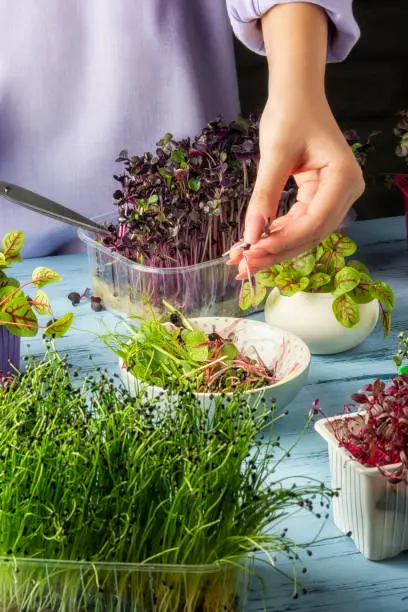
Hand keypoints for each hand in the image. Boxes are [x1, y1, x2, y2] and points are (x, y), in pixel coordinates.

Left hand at [229, 97, 364, 278]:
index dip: (284, 241)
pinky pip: (299, 224)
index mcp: (343, 178)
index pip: (315, 222)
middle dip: (275, 252)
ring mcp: (335, 197)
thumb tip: (250, 235)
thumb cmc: (290, 115)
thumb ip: (264, 196)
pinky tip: (254, 245)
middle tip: (243, 268)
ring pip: (304, 234)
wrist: (297, 96)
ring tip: (242, 261)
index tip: (252, 252)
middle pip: (310, 234)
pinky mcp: (320, 198)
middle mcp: (346, 192)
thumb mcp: (275, 154)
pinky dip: (276, 235)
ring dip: (273, 248)